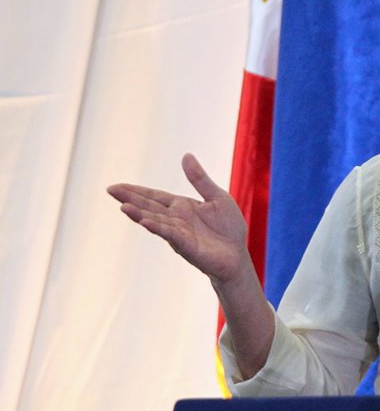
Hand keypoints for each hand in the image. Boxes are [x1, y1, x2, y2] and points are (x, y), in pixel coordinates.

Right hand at [107, 154, 249, 284]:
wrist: (238, 255)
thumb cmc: (229, 227)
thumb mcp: (218, 197)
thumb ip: (200, 179)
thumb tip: (186, 155)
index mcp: (181, 206)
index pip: (154, 196)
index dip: (135, 191)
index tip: (116, 186)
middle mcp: (176, 220)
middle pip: (149, 207)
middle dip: (130, 199)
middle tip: (110, 190)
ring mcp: (179, 234)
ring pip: (156, 221)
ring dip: (140, 215)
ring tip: (124, 207)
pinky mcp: (188, 247)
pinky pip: (171, 235)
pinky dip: (158, 228)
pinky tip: (145, 222)